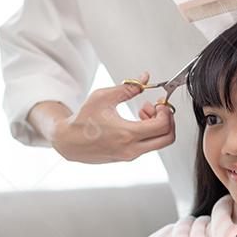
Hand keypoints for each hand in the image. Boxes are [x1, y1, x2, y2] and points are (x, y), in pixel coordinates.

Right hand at [51, 71, 174, 163]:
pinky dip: (148, 133)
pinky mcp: (127, 158)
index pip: (162, 126)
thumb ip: (128, 87)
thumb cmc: (83, 120)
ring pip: (158, 143)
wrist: (68, 142)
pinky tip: (135, 121)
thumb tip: (145, 78)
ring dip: (157, 126)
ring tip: (142, 112)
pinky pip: (147, 146)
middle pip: (167, 139)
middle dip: (168, 121)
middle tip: (158, 109)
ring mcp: (129, 155)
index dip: (166, 112)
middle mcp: (131, 148)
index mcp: (126, 134)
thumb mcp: (104, 97)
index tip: (158, 102)